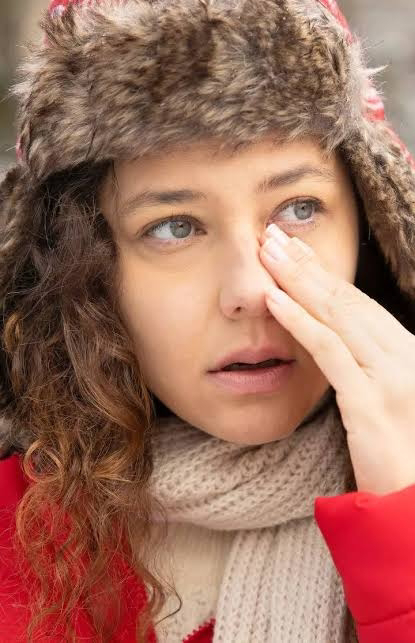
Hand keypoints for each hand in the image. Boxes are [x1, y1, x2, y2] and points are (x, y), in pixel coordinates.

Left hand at [260, 223, 414, 494]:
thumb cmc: (408, 465)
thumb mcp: (396, 407)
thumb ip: (371, 374)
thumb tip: (338, 347)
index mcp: (411, 355)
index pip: (362, 305)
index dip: (326, 274)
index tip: (298, 250)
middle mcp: (406, 357)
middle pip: (347, 300)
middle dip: (307, 264)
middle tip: (273, 235)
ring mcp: (392, 379)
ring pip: (337, 315)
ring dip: (297, 279)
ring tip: (267, 253)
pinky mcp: (372, 405)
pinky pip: (329, 352)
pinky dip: (299, 322)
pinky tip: (274, 300)